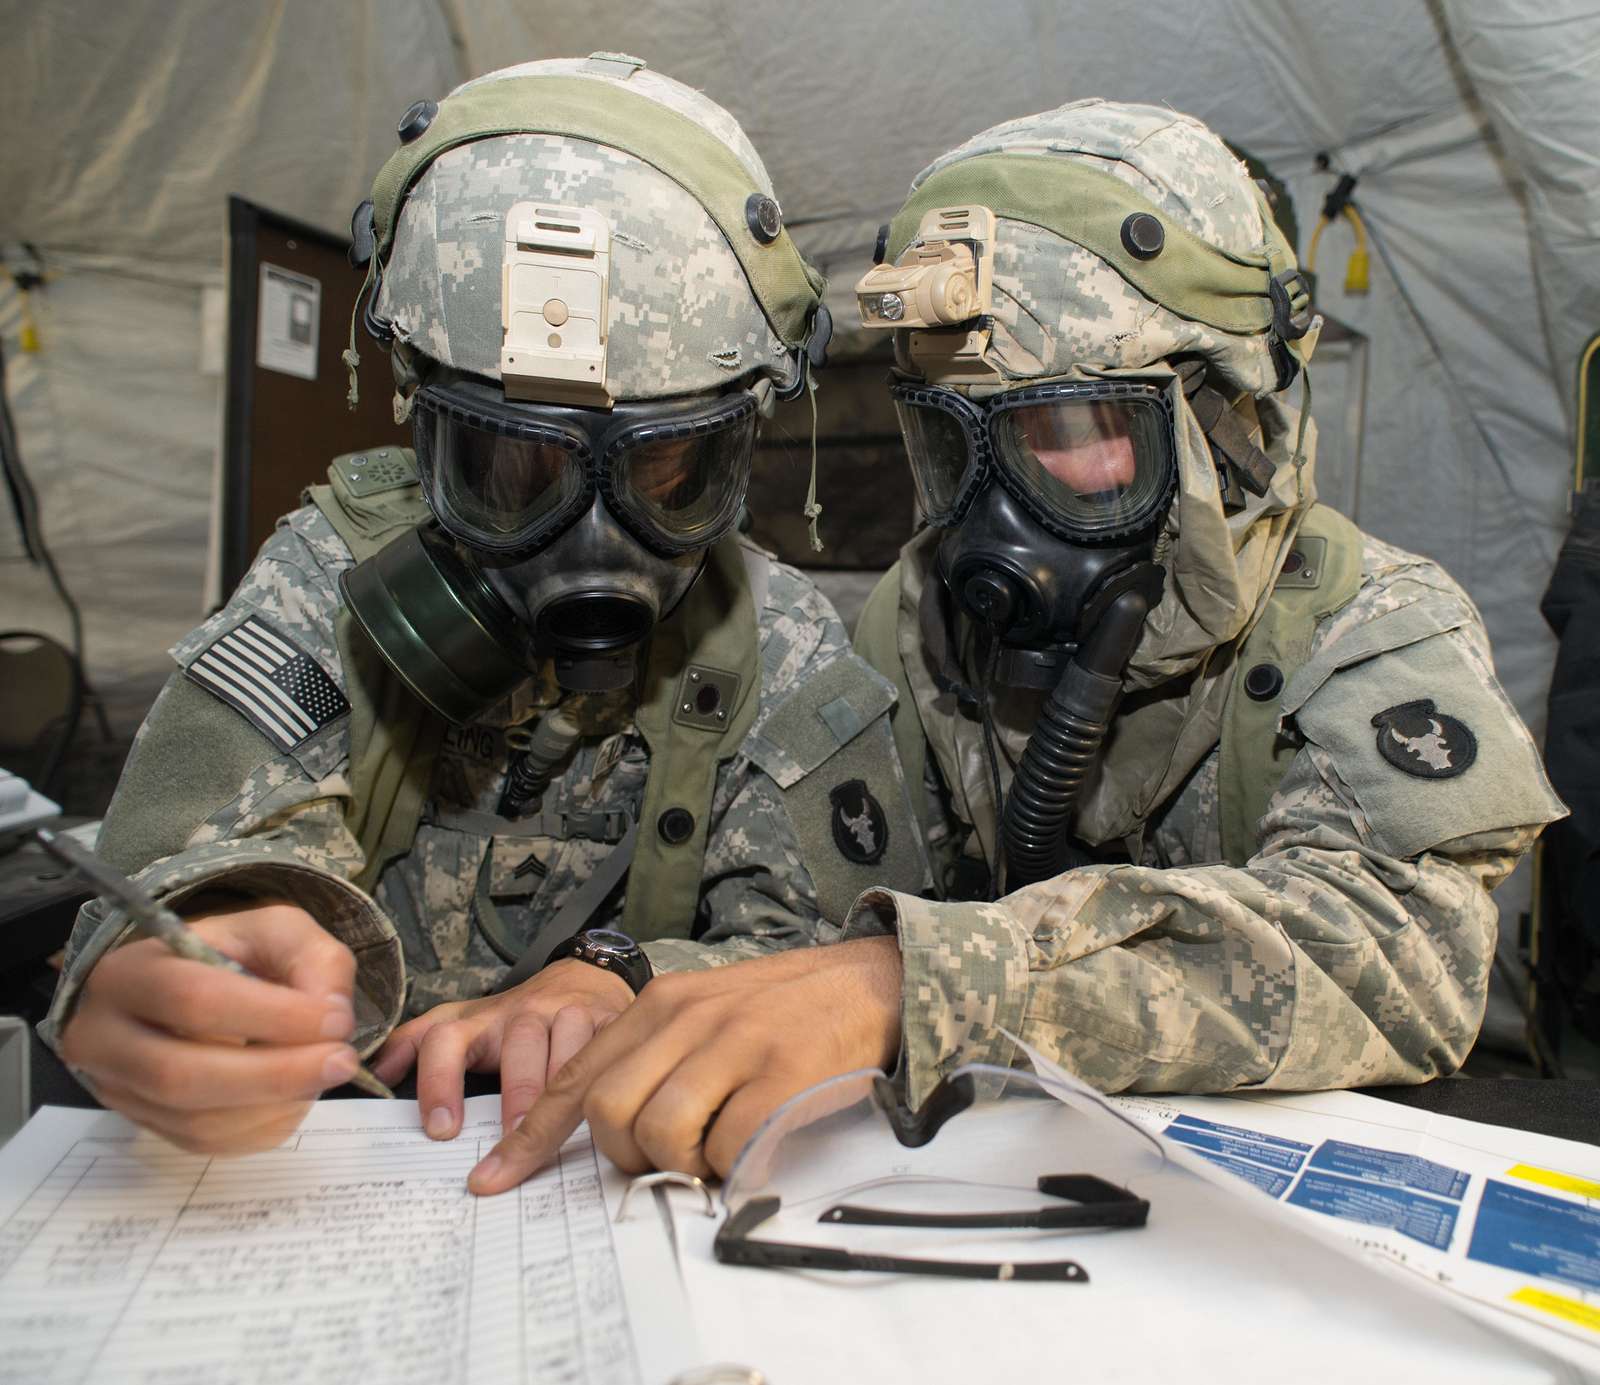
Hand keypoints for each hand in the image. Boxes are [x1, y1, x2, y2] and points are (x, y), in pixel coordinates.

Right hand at [61, 899, 361, 1153]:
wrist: (180, 987)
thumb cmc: (228, 953)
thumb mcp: (275, 930)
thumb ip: (313, 959)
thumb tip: (333, 1016)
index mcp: (128, 973)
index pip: (193, 1000)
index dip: (272, 1016)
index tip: (337, 1020)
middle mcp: (103, 1038)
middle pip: (182, 1075)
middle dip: (276, 1074)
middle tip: (342, 1062)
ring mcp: (118, 1090)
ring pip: (194, 1121)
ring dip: (275, 1105)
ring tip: (324, 1075)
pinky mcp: (145, 1125)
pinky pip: (206, 1143)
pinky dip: (263, 1127)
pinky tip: (296, 1098)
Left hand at [370, 959, 634, 1140]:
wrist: (583, 978)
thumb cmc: (518, 1018)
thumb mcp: (465, 1023)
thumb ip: (418, 1043)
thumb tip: (377, 1074)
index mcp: (480, 1019)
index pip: (447, 1040)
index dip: (440, 1082)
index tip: (440, 1130)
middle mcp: (524, 1012)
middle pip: (518, 1048)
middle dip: (515, 1094)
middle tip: (510, 1137)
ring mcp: (570, 1014)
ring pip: (568, 1049)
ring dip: (561, 1091)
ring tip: (556, 1130)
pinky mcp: (610, 1021)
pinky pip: (609, 1052)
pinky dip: (604, 1079)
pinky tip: (601, 1107)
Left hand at [467, 936, 902, 1195]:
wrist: (868, 982)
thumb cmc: (782, 1009)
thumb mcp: (705, 1011)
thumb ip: (655, 1055)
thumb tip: (609, 1124)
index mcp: (661, 1004)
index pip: (575, 1076)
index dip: (529, 1137)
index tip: (493, 1181)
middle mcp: (688, 1019)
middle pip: (607, 1110)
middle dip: (624, 1155)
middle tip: (660, 1160)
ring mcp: (735, 1045)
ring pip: (659, 1130)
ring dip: (677, 1163)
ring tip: (710, 1153)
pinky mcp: (780, 1076)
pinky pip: (726, 1144)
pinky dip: (727, 1165)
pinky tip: (746, 1149)